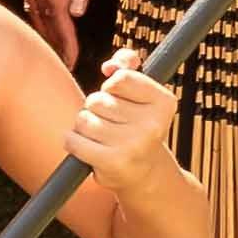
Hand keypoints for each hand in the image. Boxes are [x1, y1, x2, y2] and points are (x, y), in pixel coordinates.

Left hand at [66, 56, 183, 185]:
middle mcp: (153, 124)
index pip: (119, 78)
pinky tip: (88, 149)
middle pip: (97, 99)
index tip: (121, 100)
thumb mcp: (140, 94)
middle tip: (113, 125)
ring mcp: (134, 144)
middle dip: (96, 110)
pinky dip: (73, 142)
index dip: (111, 87)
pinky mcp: (113, 162)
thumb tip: (110, 67)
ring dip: (84, 127)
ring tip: (103, 138)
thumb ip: (127, 68)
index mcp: (164, 102)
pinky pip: (73, 140)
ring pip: (83, 119)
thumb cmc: (137, 124)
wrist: (144, 171)